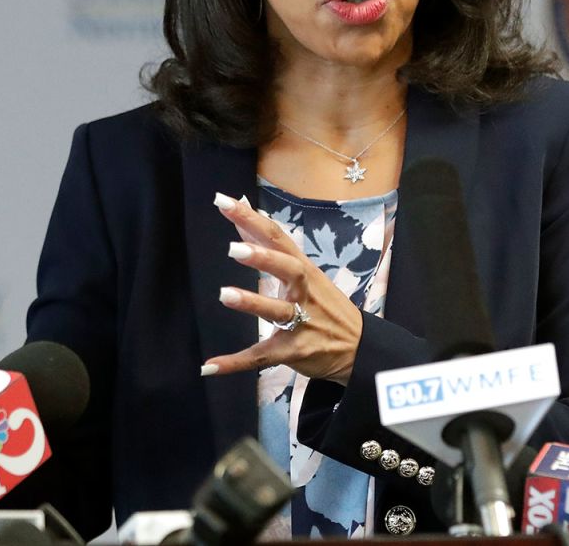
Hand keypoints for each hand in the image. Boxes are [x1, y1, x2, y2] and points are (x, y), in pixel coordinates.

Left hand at [203, 193, 363, 383]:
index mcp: (304, 270)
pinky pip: (261, 356)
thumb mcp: (305, 272)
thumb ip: (270, 246)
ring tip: (224, 294)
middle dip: (262, 258)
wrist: (359, 348)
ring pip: (276, 310)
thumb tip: (244, 211)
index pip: (278, 238)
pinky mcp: (293, 351)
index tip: (224, 202)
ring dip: (251, 302)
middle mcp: (304, 292)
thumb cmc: (326, 305)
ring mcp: (301, 322)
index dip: (252, 220)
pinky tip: (209, 365)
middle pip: (286, 269)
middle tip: (232, 248)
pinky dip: (235, 362)